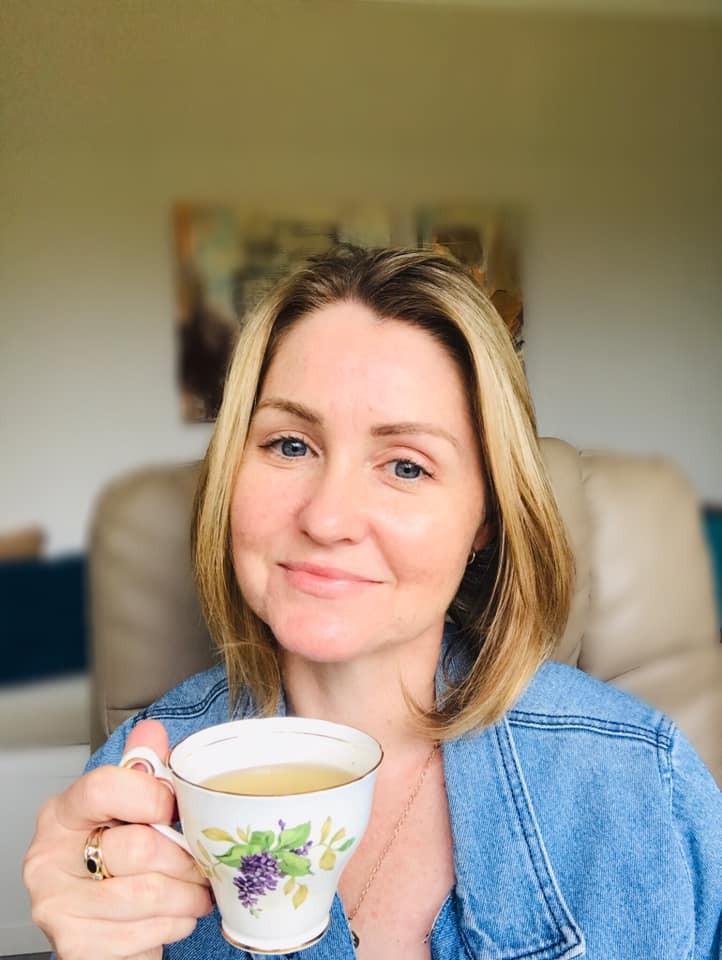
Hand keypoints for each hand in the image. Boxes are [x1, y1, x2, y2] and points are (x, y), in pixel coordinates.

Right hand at [23, 719, 213, 959]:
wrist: (98, 925)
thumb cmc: (115, 859)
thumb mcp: (126, 809)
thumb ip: (141, 771)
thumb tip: (152, 732)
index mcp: (62, 813)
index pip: (104, 787)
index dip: (152, 795)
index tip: (173, 806)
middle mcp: (48, 858)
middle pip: (137, 847)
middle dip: (184, 858)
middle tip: (202, 861)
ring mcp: (58, 906)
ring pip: (148, 894)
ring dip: (188, 895)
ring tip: (198, 889)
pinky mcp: (76, 946)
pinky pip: (145, 932)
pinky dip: (174, 924)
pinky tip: (176, 915)